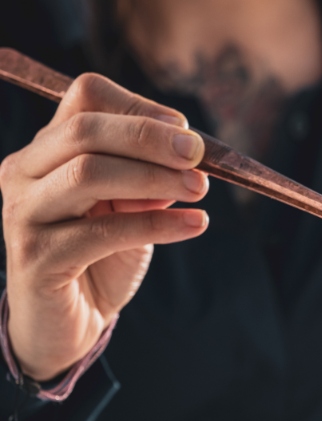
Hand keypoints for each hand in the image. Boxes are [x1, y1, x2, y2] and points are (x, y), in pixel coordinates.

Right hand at [0, 73, 209, 380]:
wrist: (67, 323)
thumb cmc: (102, 256)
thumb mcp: (130, 207)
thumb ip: (148, 177)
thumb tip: (186, 153)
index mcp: (46, 149)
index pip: (86, 98)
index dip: (140, 107)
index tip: (186, 133)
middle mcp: (24, 173)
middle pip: (85, 131)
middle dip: (150, 139)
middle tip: (198, 157)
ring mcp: (24, 214)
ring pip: (88, 174)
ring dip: (154, 178)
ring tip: (199, 190)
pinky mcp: (38, 258)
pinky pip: (104, 232)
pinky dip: (158, 224)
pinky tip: (195, 224)